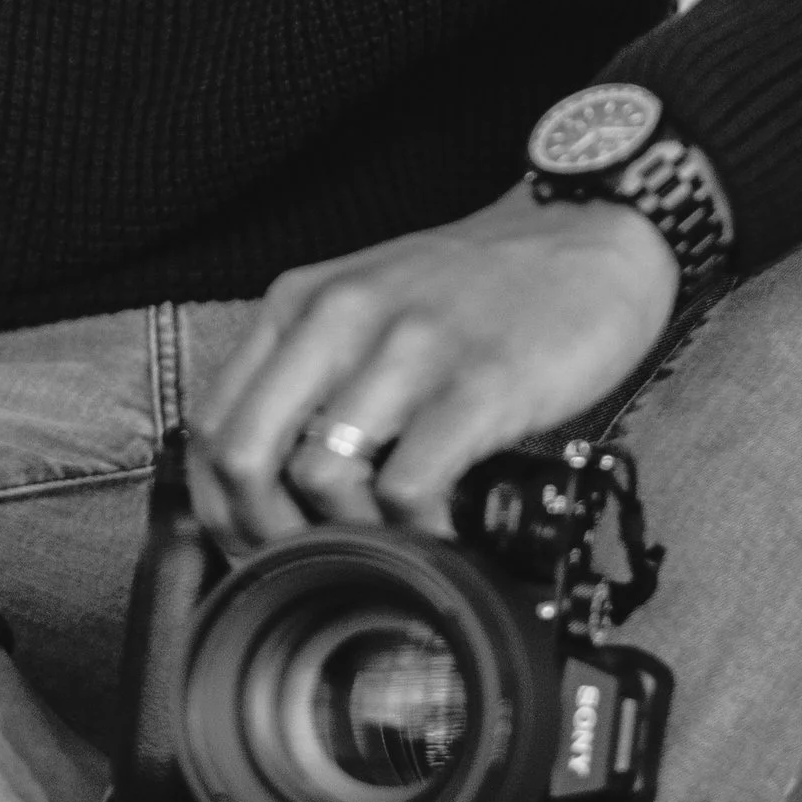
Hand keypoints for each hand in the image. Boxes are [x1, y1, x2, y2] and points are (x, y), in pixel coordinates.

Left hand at [188, 183, 677, 543]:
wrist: (590, 233)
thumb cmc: (480, 286)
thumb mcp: (369, 307)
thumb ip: (317, 374)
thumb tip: (278, 484)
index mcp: (301, 303)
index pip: (211, 422)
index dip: (217, 506)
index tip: (250, 546)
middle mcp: (340, 317)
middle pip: (243, 454)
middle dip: (262, 534)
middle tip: (306, 569)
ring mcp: (409, 349)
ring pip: (320, 475)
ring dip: (346, 539)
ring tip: (383, 552)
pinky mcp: (478, 384)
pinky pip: (410, 486)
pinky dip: (416, 534)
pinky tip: (440, 537)